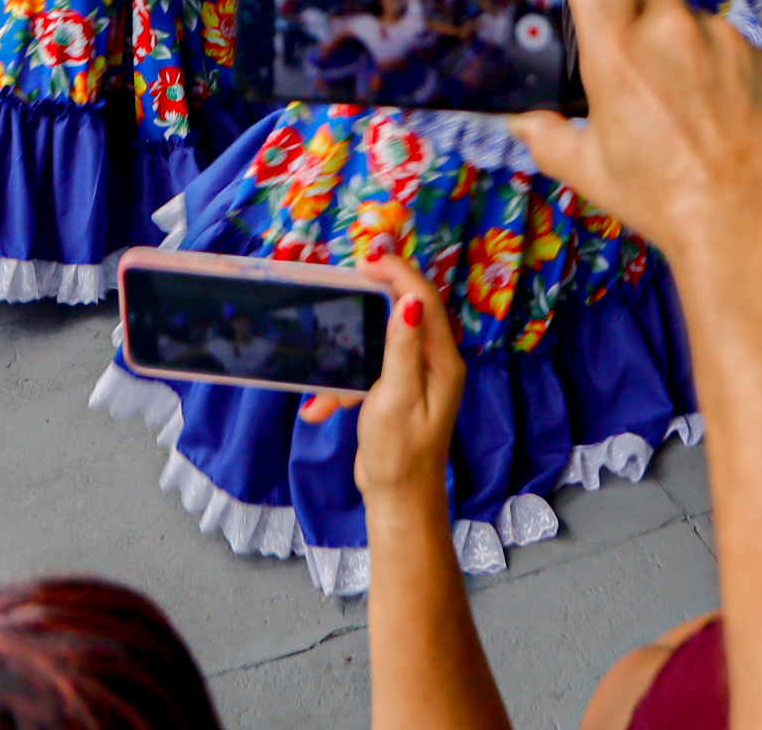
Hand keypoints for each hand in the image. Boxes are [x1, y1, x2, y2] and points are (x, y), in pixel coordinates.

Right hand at [322, 255, 464, 511]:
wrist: (398, 500)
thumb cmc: (399, 452)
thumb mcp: (397, 397)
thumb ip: (402, 348)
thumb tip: (410, 301)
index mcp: (442, 360)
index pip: (425, 300)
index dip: (399, 274)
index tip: (367, 261)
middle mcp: (435, 363)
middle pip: (406, 313)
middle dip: (373, 301)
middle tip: (345, 286)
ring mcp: (416, 378)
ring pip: (379, 346)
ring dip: (348, 361)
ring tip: (325, 388)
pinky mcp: (396, 393)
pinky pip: (368, 374)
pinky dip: (343, 388)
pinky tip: (319, 411)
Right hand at [511, 0, 761, 265]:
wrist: (747, 225)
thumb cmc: (661, 200)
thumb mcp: (590, 171)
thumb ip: (549, 137)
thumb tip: (524, 122)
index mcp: (618, 52)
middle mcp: (672, 32)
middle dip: (639, 5)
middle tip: (638, 53)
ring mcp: (725, 41)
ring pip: (695, 18)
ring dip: (685, 41)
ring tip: (687, 99)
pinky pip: (735, 46)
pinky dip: (724, 67)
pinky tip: (723, 112)